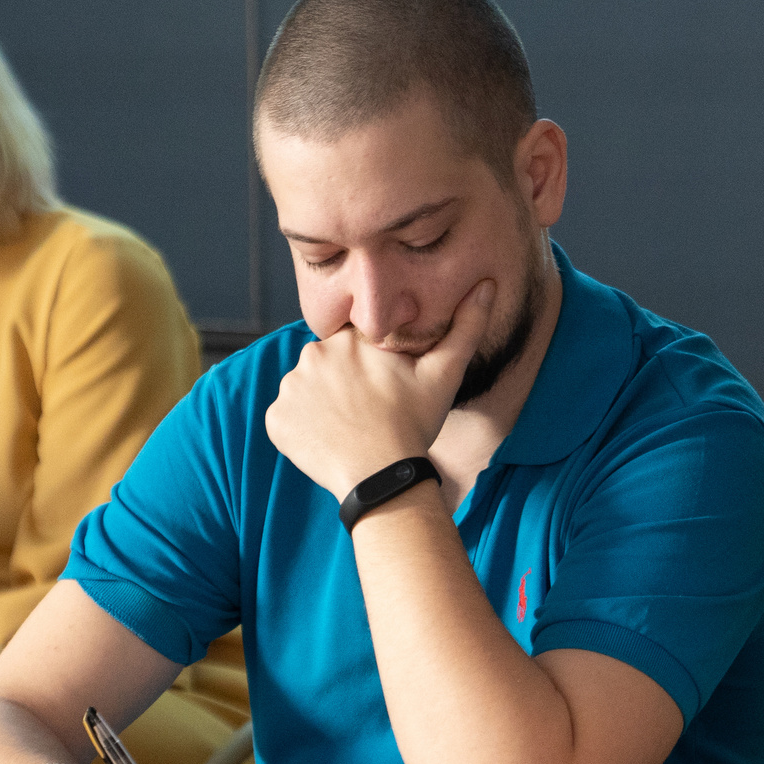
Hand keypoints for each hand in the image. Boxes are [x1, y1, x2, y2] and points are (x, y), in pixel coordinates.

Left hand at [264, 278, 493, 497]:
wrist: (382, 478)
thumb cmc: (415, 425)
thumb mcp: (445, 374)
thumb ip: (466, 326)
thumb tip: (488, 284)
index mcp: (351, 337)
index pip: (353, 343)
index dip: (368, 366)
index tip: (381, 390)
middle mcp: (314, 354)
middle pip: (327, 365)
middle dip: (342, 383)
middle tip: (367, 412)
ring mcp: (290, 387)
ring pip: (306, 389)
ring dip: (321, 403)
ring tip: (349, 427)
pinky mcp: (275, 419)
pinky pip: (286, 417)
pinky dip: (302, 428)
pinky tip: (328, 440)